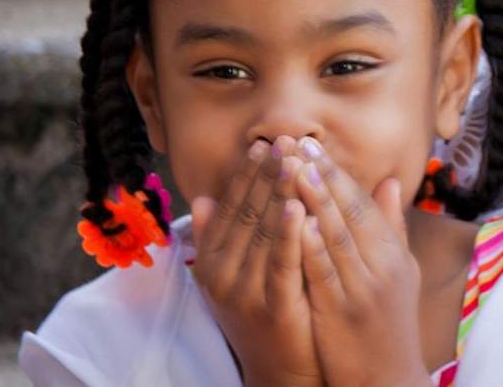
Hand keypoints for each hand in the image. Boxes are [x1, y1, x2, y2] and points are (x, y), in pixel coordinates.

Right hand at [190, 137, 319, 386]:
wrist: (280, 372)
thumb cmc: (262, 319)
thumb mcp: (232, 277)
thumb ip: (216, 239)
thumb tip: (204, 198)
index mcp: (212, 263)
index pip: (231, 209)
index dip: (247, 175)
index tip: (265, 144)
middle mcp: (221, 274)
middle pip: (246, 214)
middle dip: (266, 174)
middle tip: (283, 139)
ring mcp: (244, 291)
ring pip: (263, 232)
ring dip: (278, 192)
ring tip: (293, 159)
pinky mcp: (272, 306)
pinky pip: (281, 262)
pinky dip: (289, 232)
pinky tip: (298, 205)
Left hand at [295, 137, 427, 386]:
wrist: (388, 379)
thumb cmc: (389, 325)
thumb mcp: (401, 271)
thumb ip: (391, 227)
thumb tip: (391, 182)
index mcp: (392, 253)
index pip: (362, 203)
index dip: (336, 172)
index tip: (312, 144)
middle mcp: (381, 265)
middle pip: (348, 211)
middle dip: (320, 174)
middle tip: (296, 142)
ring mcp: (363, 287)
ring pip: (335, 235)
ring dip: (312, 199)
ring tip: (292, 168)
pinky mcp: (343, 310)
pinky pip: (323, 272)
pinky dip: (309, 244)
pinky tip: (294, 221)